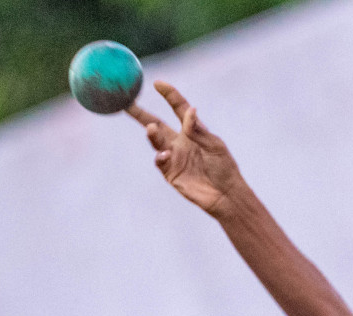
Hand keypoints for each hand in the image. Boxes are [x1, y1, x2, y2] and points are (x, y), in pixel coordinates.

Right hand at [128, 81, 244, 215]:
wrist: (226, 195)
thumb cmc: (224, 168)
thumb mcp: (215, 146)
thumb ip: (199, 131)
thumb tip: (190, 109)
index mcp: (192, 130)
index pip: (178, 108)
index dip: (169, 95)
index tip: (157, 83)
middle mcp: (180, 141)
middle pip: (156, 123)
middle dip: (140, 113)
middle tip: (126, 102)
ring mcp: (173, 157)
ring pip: (156, 141)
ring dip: (152, 133)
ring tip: (151, 128)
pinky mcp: (171, 173)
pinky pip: (160, 161)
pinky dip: (160, 156)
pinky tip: (165, 154)